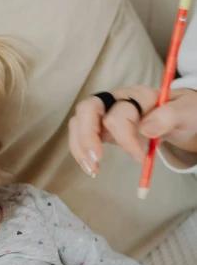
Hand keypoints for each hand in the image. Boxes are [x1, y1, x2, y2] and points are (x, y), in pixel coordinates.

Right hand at [69, 86, 196, 175]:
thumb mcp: (187, 111)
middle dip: (87, 136)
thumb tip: (146, 128)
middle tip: (96, 161)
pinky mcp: (100, 125)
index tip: (140, 158)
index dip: (126, 138)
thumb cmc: (182, 112)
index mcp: (138, 95)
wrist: (179, 115)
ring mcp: (105, 111)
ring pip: (79, 121)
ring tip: (92, 170)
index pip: (119, 113)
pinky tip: (90, 167)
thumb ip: (170, 115)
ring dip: (80, 146)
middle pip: (88, 108)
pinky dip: (80, 151)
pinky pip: (80, 134)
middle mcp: (117, 99)